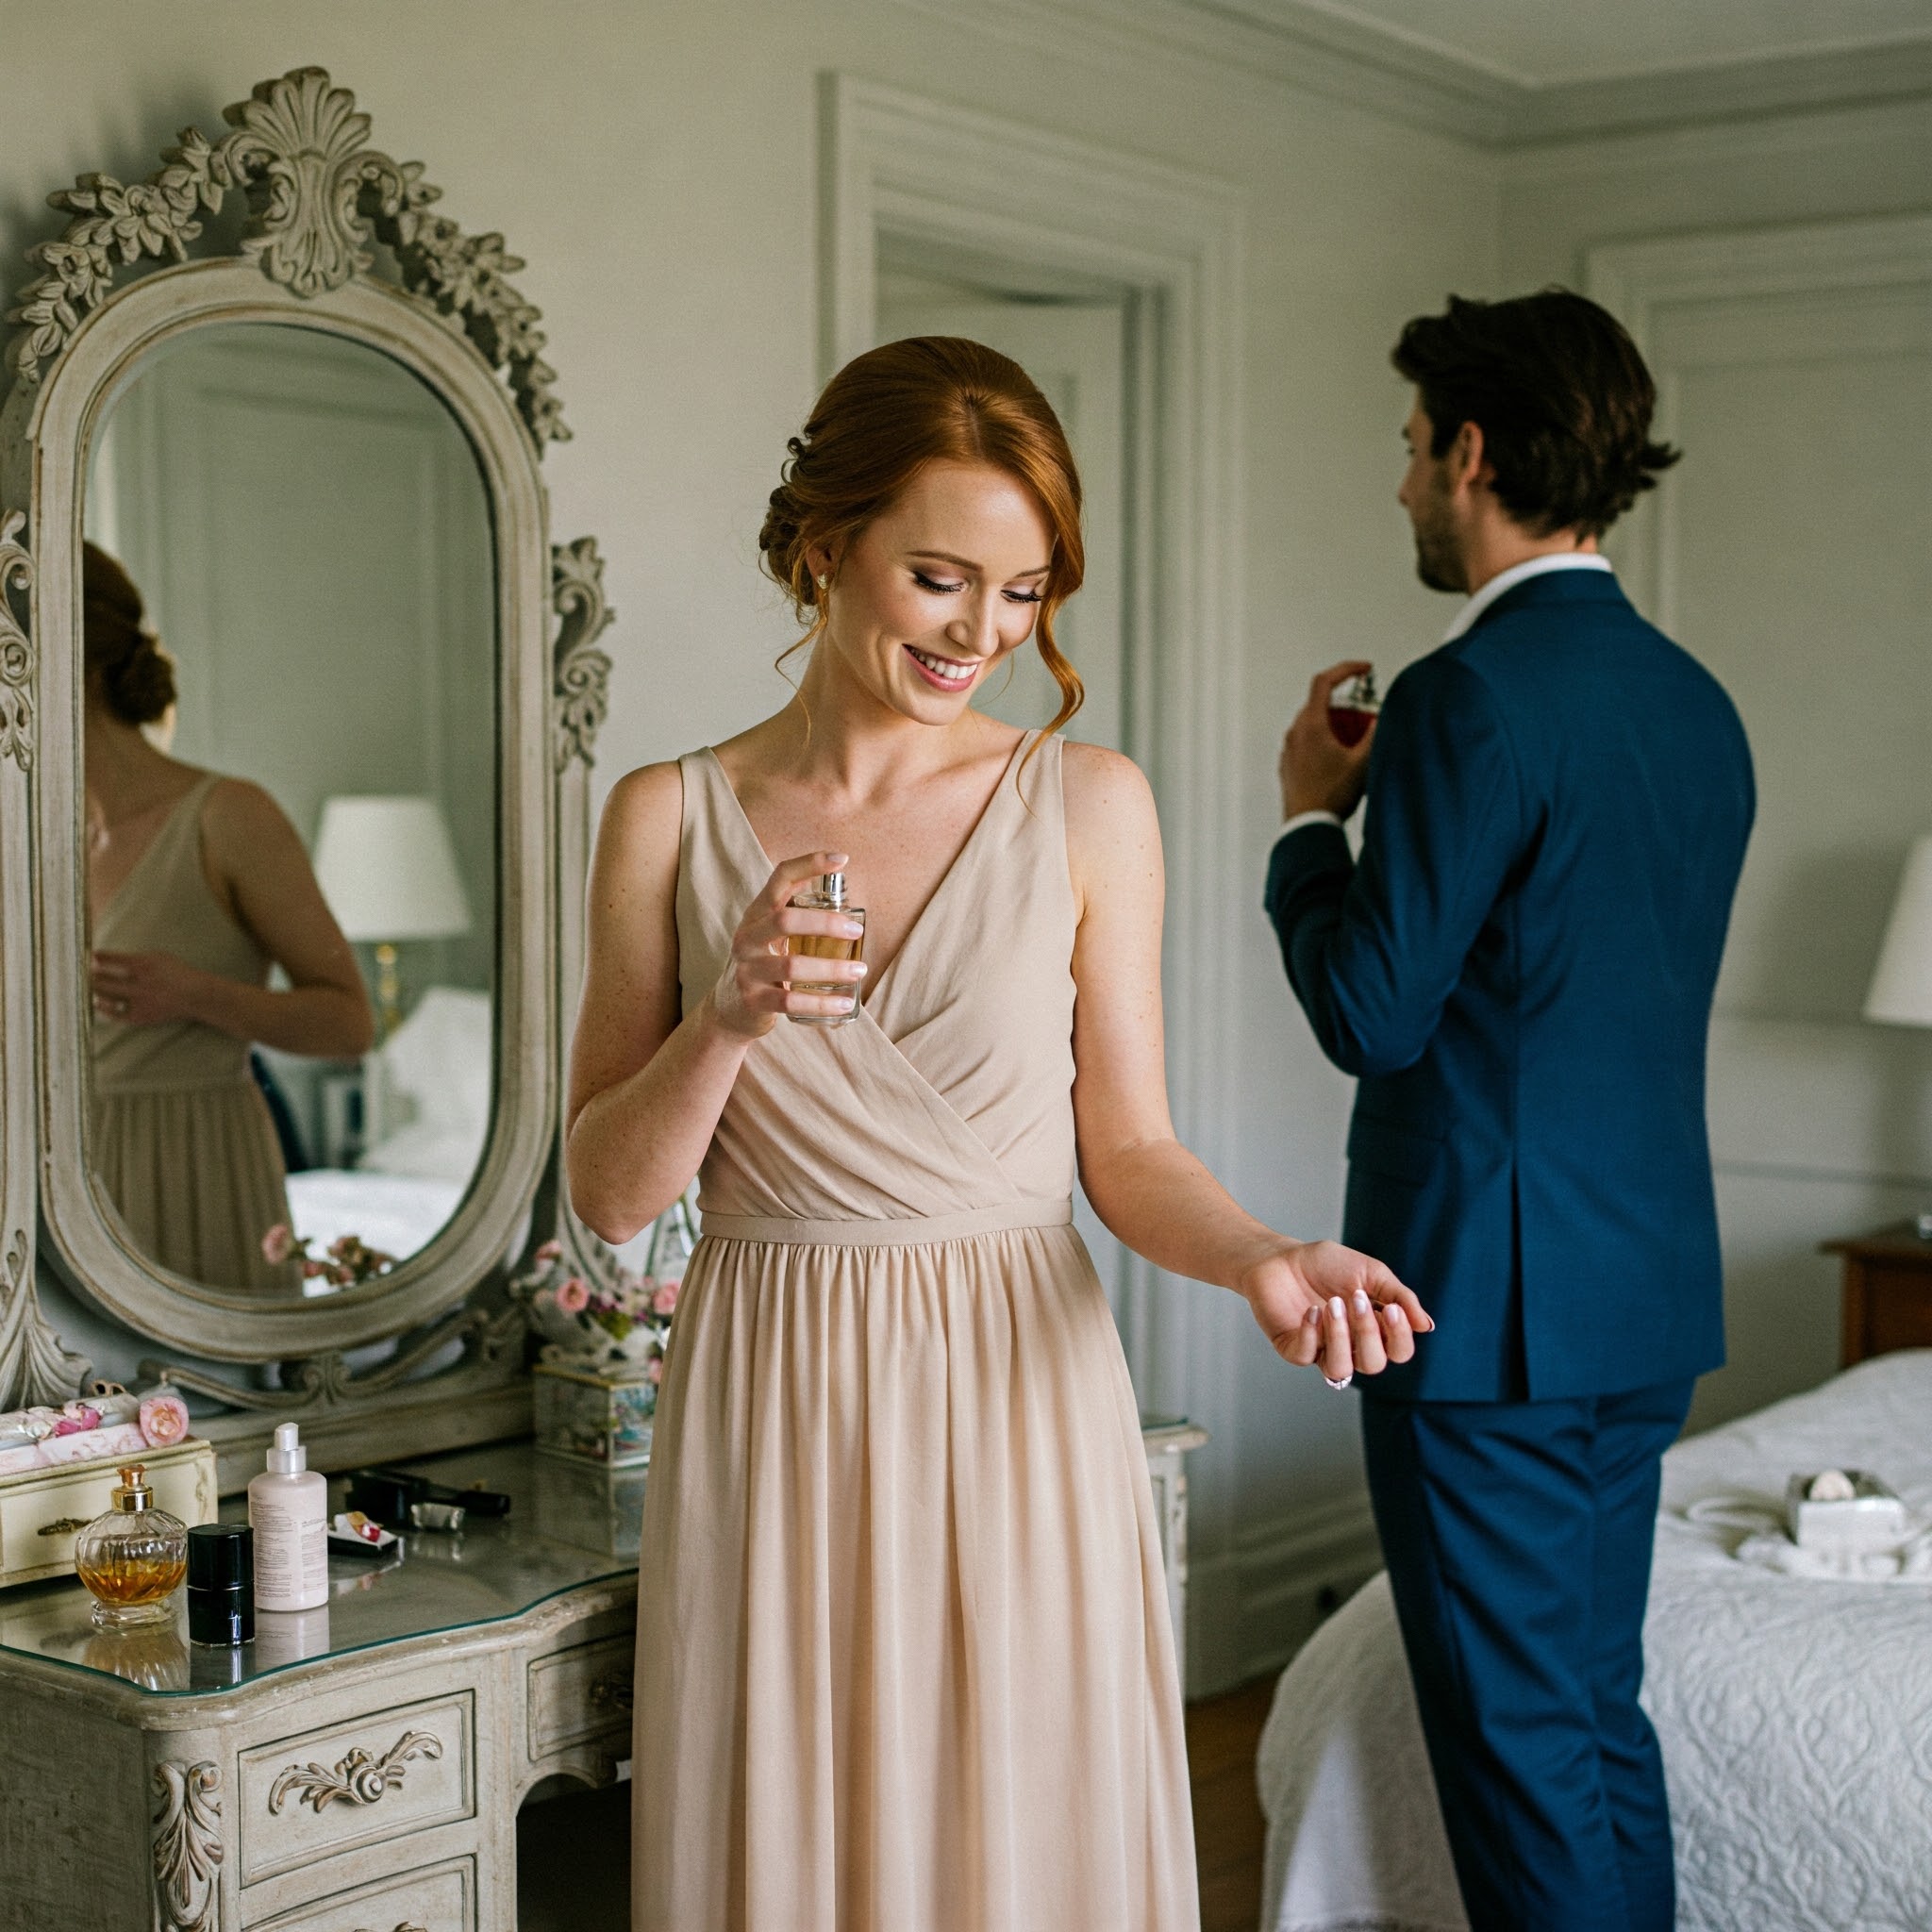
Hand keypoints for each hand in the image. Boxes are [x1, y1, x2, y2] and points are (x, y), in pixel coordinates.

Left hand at [90, 949, 202, 1026]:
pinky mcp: (142, 1015)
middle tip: (81, 972)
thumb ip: (135, 957)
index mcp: (144, 965)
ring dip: (95, 990)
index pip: (113, 959)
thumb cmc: (177, 972)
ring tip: (87, 986)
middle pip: (105, 980)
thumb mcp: (159, 956)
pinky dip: (105, 1009)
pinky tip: (98, 1003)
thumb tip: (108, 958)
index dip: (98, 957)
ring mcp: (140, 1001)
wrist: (195, 995)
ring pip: (108, 997)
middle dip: (89, 975)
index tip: (89, 956)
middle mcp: (139, 983)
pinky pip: (117, 1014)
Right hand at [705, 850, 867, 1039]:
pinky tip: (844, 1003)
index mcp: (757, 914)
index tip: (840, 858)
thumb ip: (795, 906)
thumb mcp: (770, 931)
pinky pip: (791, 1002)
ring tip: (859, 970)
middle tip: (857, 930)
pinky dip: (822, 1003)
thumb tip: (835, 873)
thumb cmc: (762, 962)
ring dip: (832, 969)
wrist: (729, 1009)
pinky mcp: (753, 1000)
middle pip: (785, 920)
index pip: (779, 879)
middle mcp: (747, 937)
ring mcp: (747, 969)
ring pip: (792, 965)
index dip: (808, 864)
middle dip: (826, 923)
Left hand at [1240, 1240, 1432, 1383]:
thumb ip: (1400, 1297)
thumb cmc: (1327, 1265)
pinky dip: (1311, 1333)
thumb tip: (1427, 1326)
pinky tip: (1311, 1310)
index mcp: (1374, 1331)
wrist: (1283, 1255)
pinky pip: (1305, 1356)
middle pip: (1373, 1364)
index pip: (1398, 1352)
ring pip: (1340, 1369)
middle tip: (1354, 1297)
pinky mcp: (1293, 1348)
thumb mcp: (1371, 1273)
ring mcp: (1320, 1350)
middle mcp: (1350, 1347)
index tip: (1391, 1308)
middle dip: (1367, 1332)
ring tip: (1332, 1305)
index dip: (1399, 1336)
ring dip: (1340, 1337)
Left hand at [1279, 660, 1376, 821]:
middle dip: (1346, 705)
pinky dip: (1325, 741)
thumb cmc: (1329, 797)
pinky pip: (1307, 743)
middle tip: (1365, 717)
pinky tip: (1340, 761)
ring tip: (1355, 744)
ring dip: (1336, 725)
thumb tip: (1382, 719)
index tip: (1362, 669)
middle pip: (1320, 704)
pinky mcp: (1288, 765)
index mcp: (1311, 725)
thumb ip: (1375, 734)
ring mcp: (1288, 749)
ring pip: (1313, 724)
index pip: (1324, 681)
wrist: (1308, 826)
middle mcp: (1295, 733)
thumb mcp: (1363, 762)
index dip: (1346, 669)